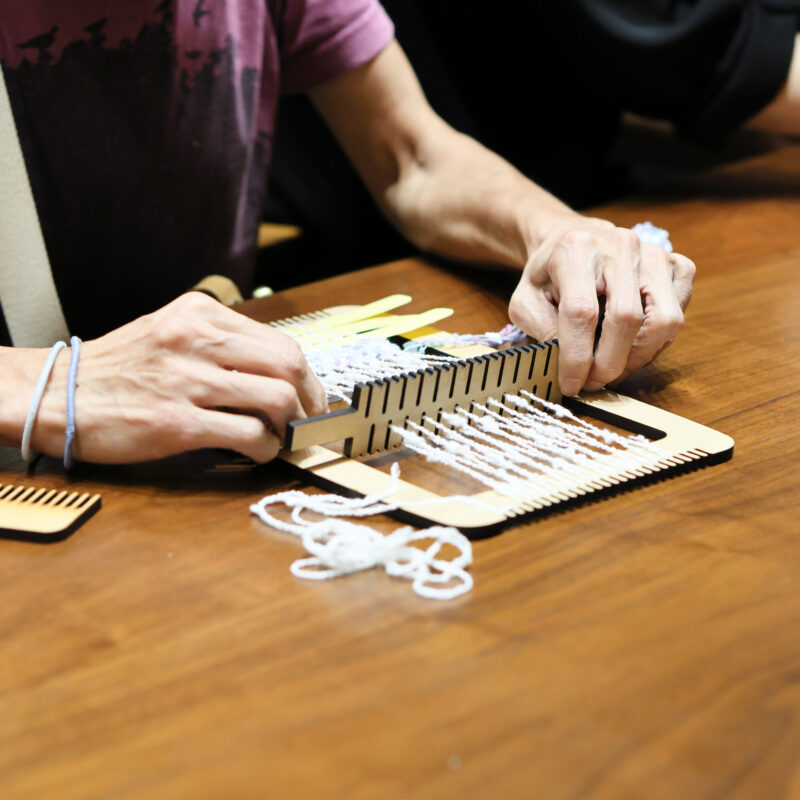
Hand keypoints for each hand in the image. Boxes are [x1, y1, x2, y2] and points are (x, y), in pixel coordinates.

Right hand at [34, 292, 327, 463]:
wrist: (55, 395)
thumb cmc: (116, 369)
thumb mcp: (169, 332)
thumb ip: (220, 344)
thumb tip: (277, 375)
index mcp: (200, 314)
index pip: (281, 342)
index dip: (308, 377)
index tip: (313, 398)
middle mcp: (197, 339)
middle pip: (289, 366)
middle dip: (311, 401)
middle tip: (310, 422)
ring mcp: (188, 380)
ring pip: (276, 400)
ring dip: (291, 427)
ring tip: (283, 438)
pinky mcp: (177, 422)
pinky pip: (248, 434)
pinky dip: (266, 448)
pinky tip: (258, 451)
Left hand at [508, 217, 695, 394]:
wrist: (573, 240)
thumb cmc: (548, 275)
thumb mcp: (525, 300)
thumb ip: (540, 330)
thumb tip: (567, 364)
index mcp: (576, 250)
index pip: (582, 313)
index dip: (578, 357)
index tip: (571, 384)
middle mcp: (621, 245)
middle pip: (627, 319)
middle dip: (609, 364)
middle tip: (593, 382)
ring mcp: (654, 254)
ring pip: (664, 321)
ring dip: (638, 357)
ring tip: (612, 366)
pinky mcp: (677, 265)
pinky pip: (678, 315)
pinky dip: (657, 342)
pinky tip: (631, 344)